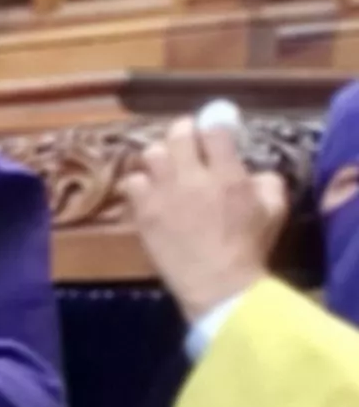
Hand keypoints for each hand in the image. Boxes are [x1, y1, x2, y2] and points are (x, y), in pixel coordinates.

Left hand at [128, 113, 289, 322]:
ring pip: (151, 154)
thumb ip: (266, 181)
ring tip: (166, 167)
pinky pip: (132, 183)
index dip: (213, 123)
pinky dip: (140, 183)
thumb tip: (251, 170)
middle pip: (178, 134)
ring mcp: (164, 194)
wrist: (217, 283)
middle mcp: (193, 178)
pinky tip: (149, 191)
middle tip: (186, 140)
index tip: (211, 127)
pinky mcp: (144, 213)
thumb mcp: (274, 209)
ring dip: (160, 156)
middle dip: (183, 131)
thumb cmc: (250, 247)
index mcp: (228, 174)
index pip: (214, 131)